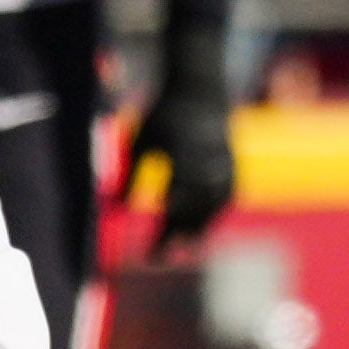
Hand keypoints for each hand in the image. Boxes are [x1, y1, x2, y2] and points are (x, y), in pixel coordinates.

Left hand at [128, 38, 236, 242]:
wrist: (200, 88)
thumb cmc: (164, 113)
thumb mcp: (140, 142)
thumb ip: (128, 177)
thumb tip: (114, 210)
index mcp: (184, 167)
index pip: (171, 215)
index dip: (158, 240)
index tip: (144, 258)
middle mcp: (208, 173)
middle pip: (192, 222)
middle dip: (173, 242)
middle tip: (157, 260)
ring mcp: (224, 173)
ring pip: (210, 216)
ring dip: (192, 234)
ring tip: (176, 249)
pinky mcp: (233, 171)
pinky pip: (220, 204)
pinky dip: (208, 218)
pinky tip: (194, 227)